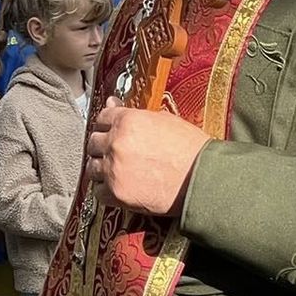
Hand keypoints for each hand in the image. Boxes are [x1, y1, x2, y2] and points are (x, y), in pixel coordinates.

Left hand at [86, 103, 205, 216]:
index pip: (101, 118)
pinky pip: (99, 191)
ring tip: (120, 172)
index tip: (111, 133)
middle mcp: (116, 142)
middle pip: (92, 142)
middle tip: (116, 154)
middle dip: (102, 147)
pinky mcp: (117, 193)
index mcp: (127, 121)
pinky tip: (121, 187)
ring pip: (92, 167)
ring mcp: (114, 168)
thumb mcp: (164, 120)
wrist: (203, 180)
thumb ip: (134, 113)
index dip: (107, 126)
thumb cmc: (190, 149)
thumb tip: (113, 102)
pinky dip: (107, 190)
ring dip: (103, 169)